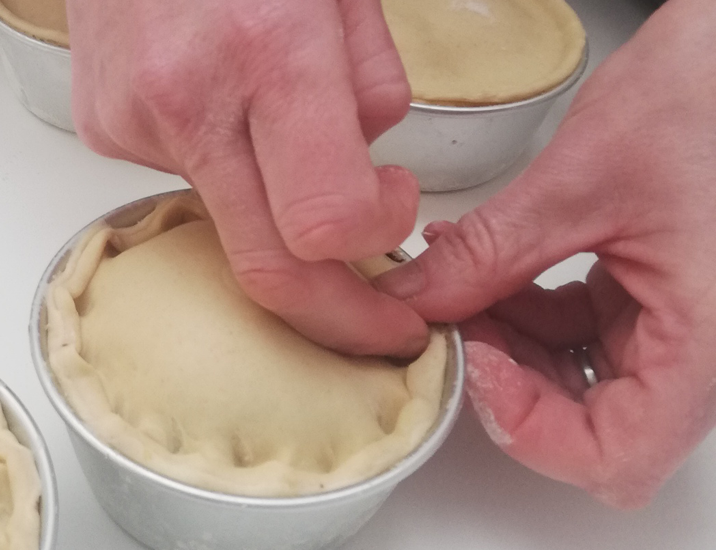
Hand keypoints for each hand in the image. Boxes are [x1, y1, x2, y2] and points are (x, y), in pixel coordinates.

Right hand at [67, 0, 428, 356]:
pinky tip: (213, 87)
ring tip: (263, 95)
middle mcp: (188, 100)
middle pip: (265, 270)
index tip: (395, 212)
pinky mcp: (104, 130)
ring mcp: (134, 122)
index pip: (325, 223)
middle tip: (376, 321)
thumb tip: (366, 156)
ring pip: (227, 214)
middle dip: (334, 315)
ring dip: (270, 193)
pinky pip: (183, 174)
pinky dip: (220, 154)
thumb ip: (368, 78)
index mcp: (267, 51)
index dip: (376, 242)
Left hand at [375, 0, 715, 507]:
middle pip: (593, 424)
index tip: (474, 364)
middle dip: (508, 380)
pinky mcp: (655, 293)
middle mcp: (699, 345)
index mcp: (705, 337)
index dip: (531, 429)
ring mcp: (677, 323)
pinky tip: (483, 264)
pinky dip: (525, 309)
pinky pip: (581, 330)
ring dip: (508, 342)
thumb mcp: (580, 181)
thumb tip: (414, 300)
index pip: (615, 453)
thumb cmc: (705, 94)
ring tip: (457, 281)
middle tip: (451, 321)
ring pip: (579, 379)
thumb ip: (492, 253)